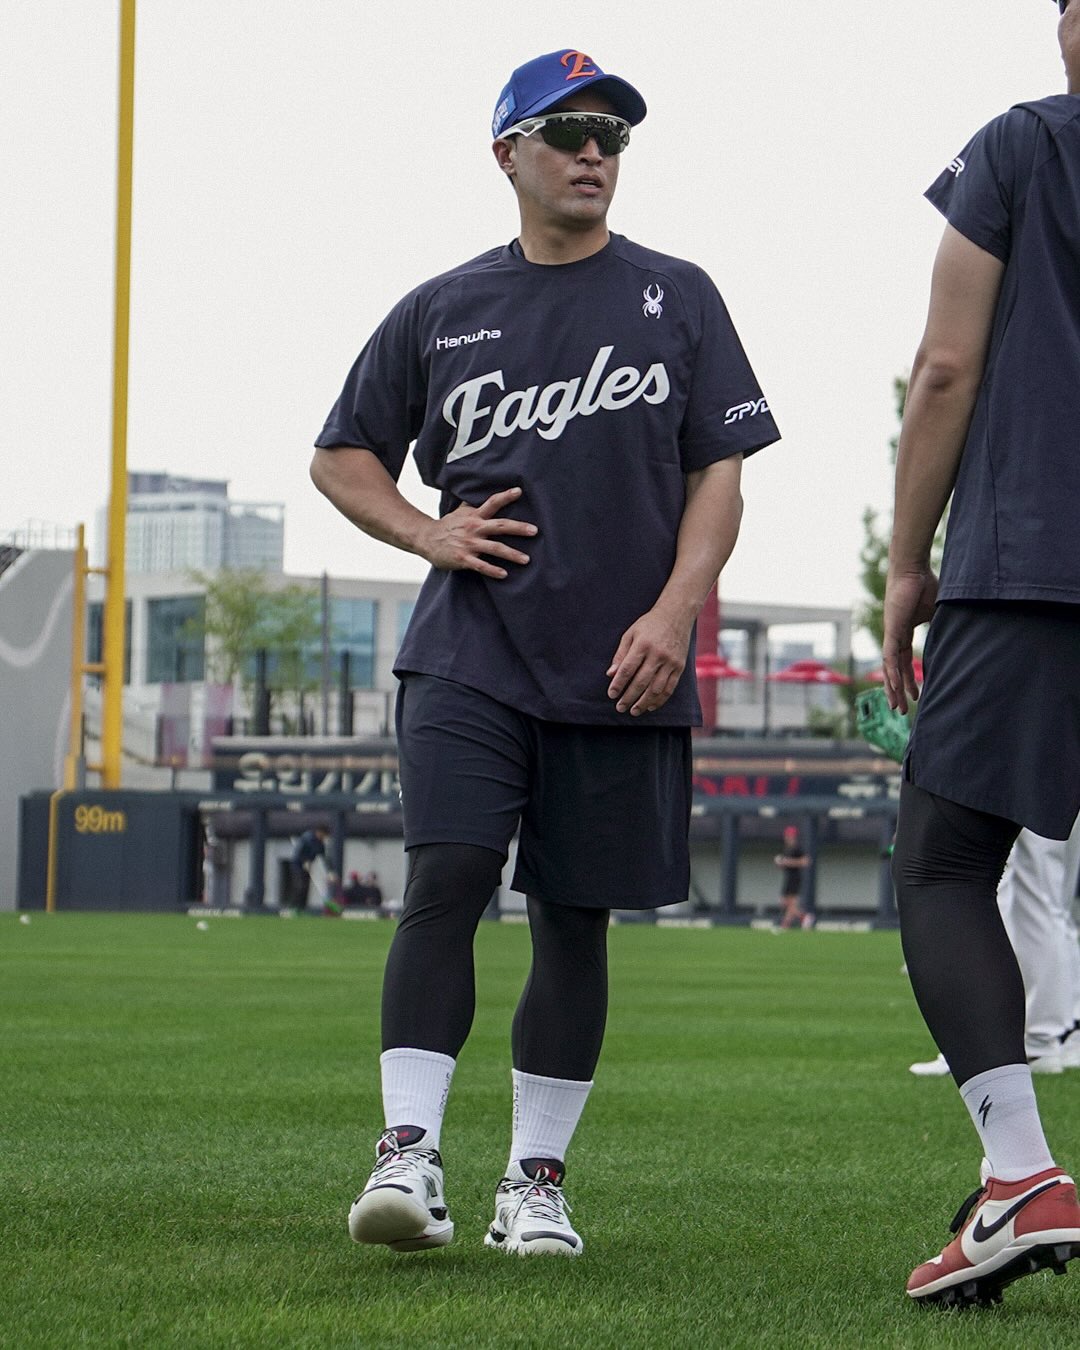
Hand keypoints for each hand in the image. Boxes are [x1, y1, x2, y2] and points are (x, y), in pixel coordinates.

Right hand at [417, 487, 536, 579]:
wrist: (426, 539)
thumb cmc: (447, 525)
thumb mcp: (460, 512)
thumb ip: (474, 504)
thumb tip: (482, 489)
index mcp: (475, 516)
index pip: (492, 503)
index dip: (505, 496)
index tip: (519, 491)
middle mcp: (474, 528)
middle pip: (500, 526)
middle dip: (518, 528)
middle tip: (535, 531)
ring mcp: (469, 544)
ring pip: (494, 548)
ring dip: (511, 554)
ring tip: (526, 559)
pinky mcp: (463, 558)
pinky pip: (481, 565)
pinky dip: (493, 570)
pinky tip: (504, 574)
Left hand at [606, 608, 691, 715]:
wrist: (677, 615)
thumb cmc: (649, 624)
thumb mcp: (631, 634)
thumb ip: (620, 655)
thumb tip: (611, 675)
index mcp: (643, 644)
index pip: (628, 668)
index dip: (618, 684)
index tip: (611, 694)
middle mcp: (658, 654)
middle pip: (641, 682)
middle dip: (629, 697)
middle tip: (620, 707)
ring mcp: (670, 661)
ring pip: (656, 688)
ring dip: (644, 702)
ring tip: (634, 710)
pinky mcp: (680, 667)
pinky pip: (670, 688)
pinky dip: (660, 700)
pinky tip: (650, 706)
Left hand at [882, 566, 937, 713]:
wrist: (913, 569)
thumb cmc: (926, 585)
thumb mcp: (936, 612)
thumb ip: (941, 627)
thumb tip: (957, 637)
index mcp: (904, 632)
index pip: (904, 661)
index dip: (908, 679)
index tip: (915, 695)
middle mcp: (895, 636)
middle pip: (895, 670)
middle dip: (898, 691)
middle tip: (901, 710)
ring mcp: (891, 634)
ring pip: (890, 668)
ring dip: (894, 688)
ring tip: (897, 706)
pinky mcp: (891, 630)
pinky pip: (890, 656)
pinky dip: (892, 673)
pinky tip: (894, 687)